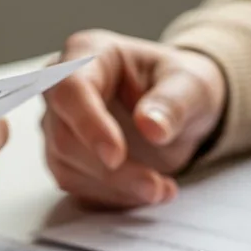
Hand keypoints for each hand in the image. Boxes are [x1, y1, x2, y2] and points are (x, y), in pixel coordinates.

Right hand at [42, 30, 225, 208]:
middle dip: (110, 171)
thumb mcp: (192, 85)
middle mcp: (62, 88)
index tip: (116, 156)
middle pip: (65, 136)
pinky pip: (77, 187)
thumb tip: (151, 127)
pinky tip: (148, 191)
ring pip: (67, 167)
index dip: (88, 124)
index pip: (70, 88)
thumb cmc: (181, 85)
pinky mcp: (66, 159)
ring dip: (115, 188)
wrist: (180, 108)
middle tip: (155, 186)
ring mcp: (59, 125)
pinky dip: (114, 197)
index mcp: (88, 53)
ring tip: (162, 189)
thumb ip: (173, 103)